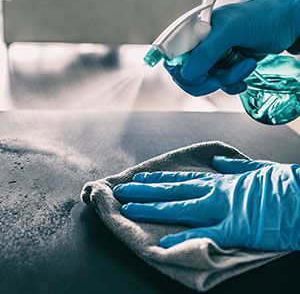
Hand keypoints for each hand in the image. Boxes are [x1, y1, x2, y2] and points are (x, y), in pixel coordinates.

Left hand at [113, 157, 299, 250]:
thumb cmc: (281, 184)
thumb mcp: (253, 170)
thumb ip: (232, 167)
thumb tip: (217, 162)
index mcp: (219, 181)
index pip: (180, 179)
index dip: (158, 179)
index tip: (139, 178)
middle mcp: (214, 191)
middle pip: (172, 190)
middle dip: (145, 191)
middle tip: (122, 190)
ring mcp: (222, 208)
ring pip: (180, 207)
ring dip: (153, 209)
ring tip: (130, 209)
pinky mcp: (235, 227)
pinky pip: (204, 234)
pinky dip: (183, 238)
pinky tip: (163, 243)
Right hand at [165, 0, 299, 94]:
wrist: (287, 22)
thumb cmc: (263, 15)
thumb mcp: (233, 30)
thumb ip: (207, 52)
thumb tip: (186, 74)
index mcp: (195, 32)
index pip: (173, 58)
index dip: (180, 72)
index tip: (197, 77)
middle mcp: (201, 46)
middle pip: (187, 75)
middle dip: (204, 81)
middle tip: (218, 79)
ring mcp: (213, 57)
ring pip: (206, 82)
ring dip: (226, 80)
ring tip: (245, 66)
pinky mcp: (226, 66)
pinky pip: (220, 84)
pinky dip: (232, 85)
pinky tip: (244, 77)